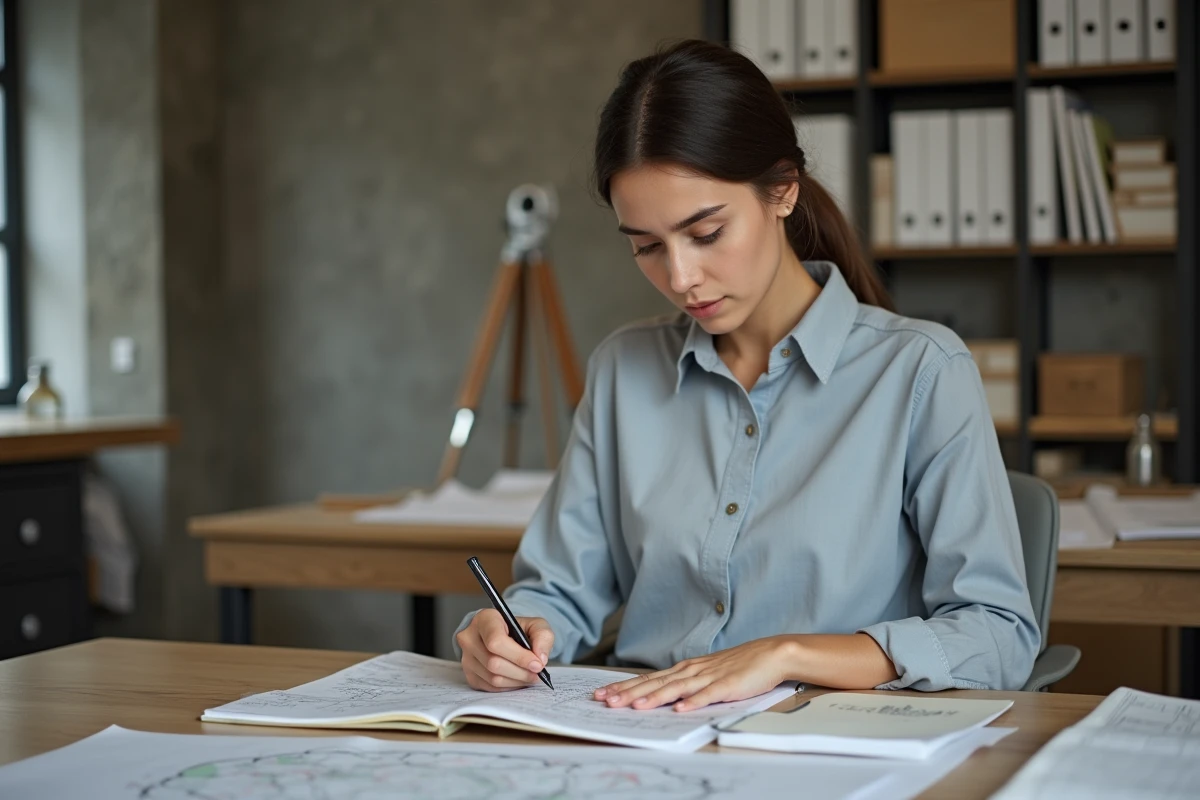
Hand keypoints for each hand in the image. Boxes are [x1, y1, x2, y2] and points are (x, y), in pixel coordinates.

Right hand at [457, 609, 554, 691]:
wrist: (506, 638)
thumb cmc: (519, 630)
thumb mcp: (536, 625)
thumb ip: (543, 637)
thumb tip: (540, 658)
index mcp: (484, 619)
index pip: (496, 641)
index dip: (519, 656)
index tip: (537, 664)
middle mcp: (469, 638)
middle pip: (494, 662)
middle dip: (520, 671)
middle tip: (537, 672)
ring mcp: (467, 658)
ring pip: (492, 678)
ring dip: (516, 680)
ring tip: (530, 675)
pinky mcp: (469, 675)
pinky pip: (490, 687)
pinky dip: (509, 686)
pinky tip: (518, 678)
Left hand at [593, 636, 794, 711]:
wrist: (769, 654)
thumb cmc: (738, 666)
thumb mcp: (705, 674)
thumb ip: (685, 684)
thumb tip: (663, 697)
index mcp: (685, 669)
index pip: (649, 679)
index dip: (626, 687)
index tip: (604, 693)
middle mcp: (692, 671)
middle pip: (655, 683)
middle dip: (629, 693)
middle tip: (606, 700)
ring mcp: (708, 677)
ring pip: (675, 689)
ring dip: (654, 698)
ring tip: (635, 706)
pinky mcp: (726, 686)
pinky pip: (707, 695)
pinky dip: (693, 702)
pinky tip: (680, 709)